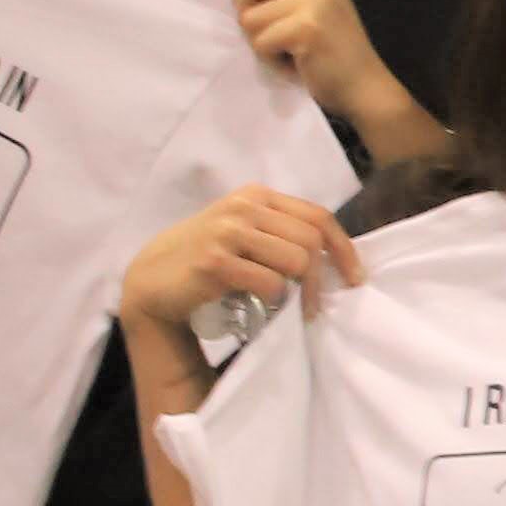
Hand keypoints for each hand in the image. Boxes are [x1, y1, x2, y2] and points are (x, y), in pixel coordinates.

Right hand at [116, 187, 360, 358]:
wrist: (152, 280)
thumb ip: (279, 233)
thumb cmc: (205, 259)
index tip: (354, 277)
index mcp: (256, 196)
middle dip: (322, 279)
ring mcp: (229, 232)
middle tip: (315, 307)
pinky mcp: (216, 261)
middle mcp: (244, 207)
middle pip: (311, 241)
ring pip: (297, 261)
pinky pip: (271, 283)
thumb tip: (332, 257)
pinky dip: (275, 302)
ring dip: (300, 293)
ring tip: (289, 310)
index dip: (343, 248)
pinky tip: (263, 310)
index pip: (318, 216)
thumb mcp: (243, 232)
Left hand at [231, 0, 389, 115]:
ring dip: (259, 42)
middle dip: (244, 9)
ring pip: (248, 16)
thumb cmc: (336, 56)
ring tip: (285, 53)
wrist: (366, 89)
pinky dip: (269, 60)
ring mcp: (313, 3)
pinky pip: (260, 41)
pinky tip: (292, 66)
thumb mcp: (318, 9)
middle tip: (265, 32)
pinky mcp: (305, 29)